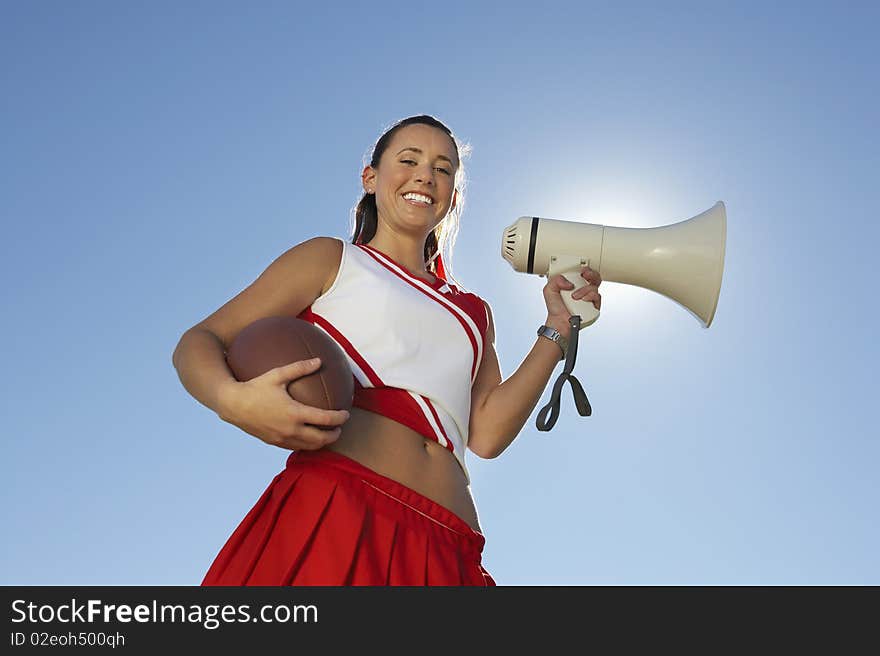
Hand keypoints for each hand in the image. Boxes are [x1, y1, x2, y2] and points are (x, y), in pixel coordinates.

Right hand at [218, 358, 350, 450]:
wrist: (232, 405)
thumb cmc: (254, 387)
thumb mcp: (277, 374)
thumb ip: (299, 368)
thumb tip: (318, 360)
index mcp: (295, 413)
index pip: (325, 419)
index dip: (339, 418)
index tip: (346, 414)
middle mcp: (290, 430)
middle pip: (320, 439)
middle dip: (334, 435)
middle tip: (340, 428)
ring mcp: (282, 439)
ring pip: (308, 446)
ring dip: (321, 443)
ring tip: (327, 434)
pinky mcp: (274, 443)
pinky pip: (295, 447)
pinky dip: (306, 444)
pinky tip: (308, 436)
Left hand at [542, 265, 602, 337]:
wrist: (559, 323)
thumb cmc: (555, 308)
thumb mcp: (549, 290)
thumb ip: (556, 280)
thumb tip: (570, 282)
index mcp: (574, 284)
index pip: (584, 273)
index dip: (585, 269)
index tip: (581, 270)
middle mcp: (583, 290)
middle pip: (595, 277)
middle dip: (592, 273)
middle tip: (585, 275)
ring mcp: (589, 298)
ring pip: (595, 286)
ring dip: (585, 289)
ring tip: (575, 296)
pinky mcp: (594, 306)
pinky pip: (598, 297)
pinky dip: (591, 296)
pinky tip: (583, 300)